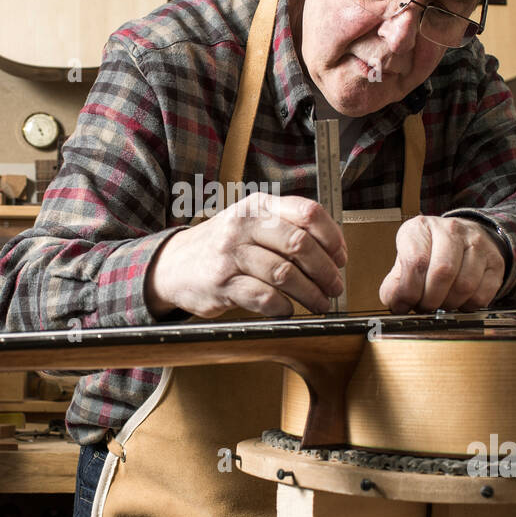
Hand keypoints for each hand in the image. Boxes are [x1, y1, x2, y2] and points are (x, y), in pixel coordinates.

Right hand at [145, 192, 346, 318]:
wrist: (174, 264)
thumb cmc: (223, 246)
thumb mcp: (251, 222)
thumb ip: (287, 227)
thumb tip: (333, 250)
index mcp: (258, 206)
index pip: (307, 212)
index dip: (332, 238)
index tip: (341, 258)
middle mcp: (244, 225)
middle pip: (300, 244)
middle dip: (325, 271)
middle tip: (335, 286)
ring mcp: (231, 254)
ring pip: (285, 274)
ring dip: (310, 294)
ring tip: (319, 303)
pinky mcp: (223, 284)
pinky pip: (264, 297)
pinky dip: (283, 307)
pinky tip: (288, 310)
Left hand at [379, 216, 505, 313]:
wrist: (464, 237)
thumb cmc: (429, 251)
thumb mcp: (406, 259)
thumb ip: (395, 282)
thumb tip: (394, 302)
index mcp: (421, 228)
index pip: (416, 262)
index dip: (408, 291)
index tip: (403, 305)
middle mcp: (451, 230)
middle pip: (442, 273)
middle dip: (429, 300)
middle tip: (423, 307)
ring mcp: (477, 244)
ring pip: (464, 286)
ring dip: (448, 304)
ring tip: (439, 303)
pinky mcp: (495, 262)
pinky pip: (482, 295)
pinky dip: (466, 306)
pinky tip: (457, 301)